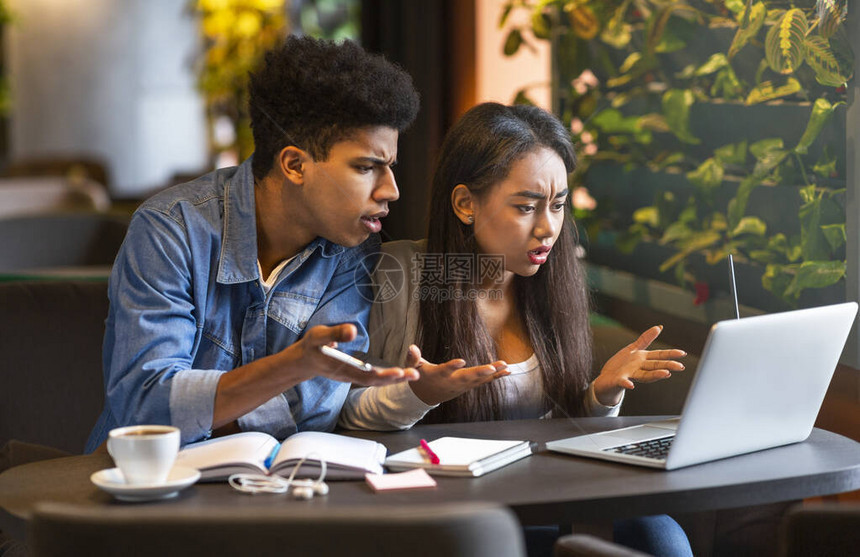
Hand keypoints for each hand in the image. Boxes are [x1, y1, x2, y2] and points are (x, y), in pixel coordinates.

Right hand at [289, 324, 418, 385]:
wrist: (303, 360)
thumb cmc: (311, 346)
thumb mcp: (319, 335)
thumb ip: (336, 333)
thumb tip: (353, 331)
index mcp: (342, 368)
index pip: (365, 375)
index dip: (383, 376)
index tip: (399, 372)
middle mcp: (350, 376)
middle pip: (375, 381)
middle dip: (395, 379)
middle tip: (415, 374)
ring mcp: (352, 377)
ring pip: (376, 381)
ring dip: (394, 379)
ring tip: (414, 374)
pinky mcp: (355, 374)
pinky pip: (373, 378)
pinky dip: (387, 377)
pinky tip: (400, 374)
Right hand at [403, 344, 508, 405]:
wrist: (426, 397)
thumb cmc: (421, 377)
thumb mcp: (413, 368)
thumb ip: (413, 357)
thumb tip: (412, 346)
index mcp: (438, 375)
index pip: (446, 370)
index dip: (453, 366)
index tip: (462, 361)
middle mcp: (452, 382)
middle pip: (467, 377)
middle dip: (480, 373)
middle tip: (492, 368)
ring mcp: (462, 385)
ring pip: (479, 380)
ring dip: (493, 374)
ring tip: (506, 366)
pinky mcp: (468, 386)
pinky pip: (483, 381)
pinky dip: (495, 376)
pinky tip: (507, 371)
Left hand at [592, 325, 685, 406]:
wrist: (606, 379)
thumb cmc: (621, 364)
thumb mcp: (633, 349)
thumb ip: (646, 339)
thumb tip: (659, 327)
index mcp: (643, 359)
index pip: (659, 356)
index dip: (670, 354)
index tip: (683, 353)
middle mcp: (639, 368)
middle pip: (655, 366)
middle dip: (668, 366)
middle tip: (680, 367)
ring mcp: (629, 375)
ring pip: (644, 375)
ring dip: (655, 375)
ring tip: (666, 374)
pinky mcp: (619, 380)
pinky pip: (623, 382)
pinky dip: (626, 383)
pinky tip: (630, 385)